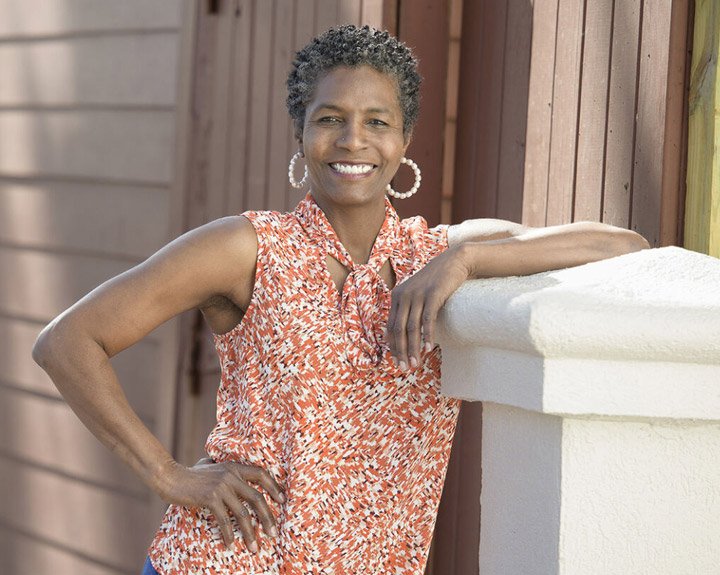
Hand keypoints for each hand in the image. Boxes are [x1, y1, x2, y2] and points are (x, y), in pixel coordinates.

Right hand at [154, 458, 285, 551]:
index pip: (262, 474)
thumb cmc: (191, 475)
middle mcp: (231, 475)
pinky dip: (229, 534)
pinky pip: (224, 520)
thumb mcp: (211, 466)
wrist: (171, 477)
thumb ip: (224, 469)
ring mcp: (221, 486)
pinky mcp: (210, 498)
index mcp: (234, 467)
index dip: (274, 487)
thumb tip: (235, 475)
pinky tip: (231, 545)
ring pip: (243, 513)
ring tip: (255, 547)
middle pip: (257, 497)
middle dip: (268, 517)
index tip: (282, 501)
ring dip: (250, 532)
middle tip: (273, 533)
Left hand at [386, 244, 470, 368]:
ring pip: (412, 327)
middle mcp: (403, 295)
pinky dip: (427, 335)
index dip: (393, 346)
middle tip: (405, 368)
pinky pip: (427, 319)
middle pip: (398, 330)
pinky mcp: (433, 294)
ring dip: (413, 348)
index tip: (397, 362)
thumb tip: (399, 334)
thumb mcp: (417, 294)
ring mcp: (418, 294)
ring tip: (416, 364)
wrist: (454, 261)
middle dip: (401, 352)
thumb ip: (407, 310)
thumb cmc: (436, 282)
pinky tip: (429, 349)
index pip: (390, 327)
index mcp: (397, 296)